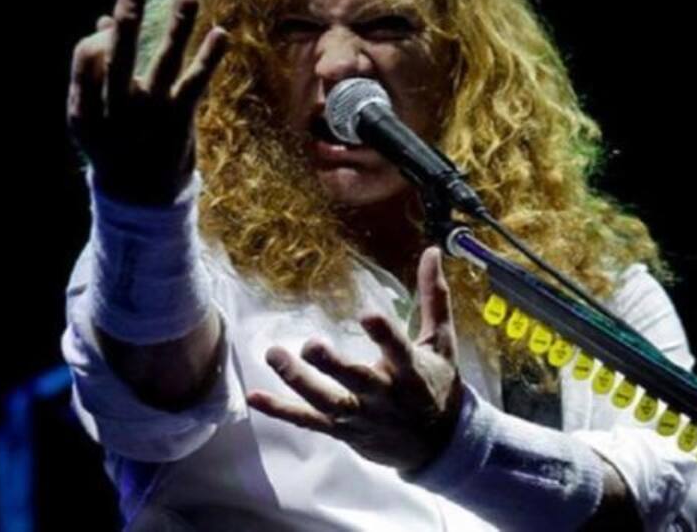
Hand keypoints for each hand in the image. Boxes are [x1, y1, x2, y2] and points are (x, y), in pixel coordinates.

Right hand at [67, 0, 228, 204]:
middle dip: (126, 22)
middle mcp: (115, 112)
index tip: (112, 25)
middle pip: (118, 59)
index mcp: (84, 108)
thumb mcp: (93, 113)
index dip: (101, 37)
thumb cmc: (113, 144)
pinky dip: (208, 58)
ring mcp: (148, 118)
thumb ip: (96, 69)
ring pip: (162, 66)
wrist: (139, 199)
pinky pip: (194, 85)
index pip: (86, 57)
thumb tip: (103, 19)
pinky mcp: (178, 123)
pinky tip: (221, 33)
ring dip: (176, 29)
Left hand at [247, 247, 463, 472]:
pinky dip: (281, 411)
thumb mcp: (442, 343)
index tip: (368, 314)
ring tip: (274, 355)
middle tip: (310, 345)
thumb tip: (432, 250)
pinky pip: (309, 422)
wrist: (439, 446)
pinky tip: (254, 396)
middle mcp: (384, 396)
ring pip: (327, 403)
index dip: (384, 334)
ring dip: (299, 382)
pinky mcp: (343, 431)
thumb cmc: (437, 385)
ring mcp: (361, 417)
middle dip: (334, 366)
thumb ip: (434, 297)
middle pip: (357, 382)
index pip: (399, 350)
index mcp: (410, 371)